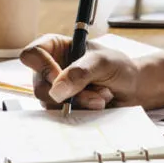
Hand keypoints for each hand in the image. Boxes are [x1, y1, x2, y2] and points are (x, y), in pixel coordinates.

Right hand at [19, 33, 141, 109]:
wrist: (132, 88)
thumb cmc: (118, 66)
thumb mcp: (103, 62)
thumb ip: (80, 73)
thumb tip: (56, 92)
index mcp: (55, 47)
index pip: (31, 55)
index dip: (42, 67)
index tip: (61, 77)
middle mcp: (50, 68)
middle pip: (39, 86)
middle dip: (68, 93)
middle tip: (93, 92)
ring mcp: (55, 89)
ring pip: (51, 103)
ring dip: (79, 103)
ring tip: (101, 96)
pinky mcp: (63, 106)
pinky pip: (61, 114)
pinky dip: (81, 111)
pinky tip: (97, 104)